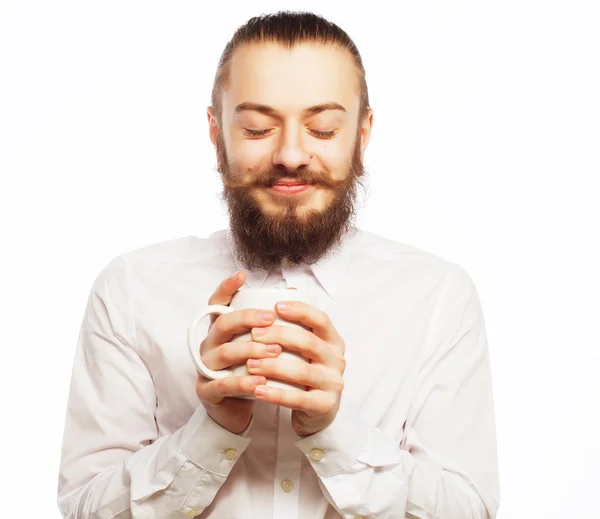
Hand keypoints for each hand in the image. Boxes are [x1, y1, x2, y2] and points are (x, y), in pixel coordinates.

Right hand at [195, 271, 281, 433]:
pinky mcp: (207, 391)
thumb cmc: (250, 369)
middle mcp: (210, 344)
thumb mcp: (258, 343)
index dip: (226, 288)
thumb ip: (270, 321)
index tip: (241, 275)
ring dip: (250, 350)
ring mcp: (206, 367)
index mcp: (220, 329)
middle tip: (271, 318)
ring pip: (223, 353)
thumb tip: (292, 292)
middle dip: (247, 318)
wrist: (237, 408)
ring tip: (274, 352)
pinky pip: (222, 385)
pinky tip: (261, 383)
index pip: (217, 303)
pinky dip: (242, 382)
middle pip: (222, 324)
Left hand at [246, 301, 345, 435]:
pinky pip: (299, 399)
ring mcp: (333, 383)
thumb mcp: (307, 348)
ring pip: (302, 372)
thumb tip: (288, 290)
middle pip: (308, 342)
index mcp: (333, 340)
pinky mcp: (325, 405)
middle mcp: (337, 359)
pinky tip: (257, 390)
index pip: (321, 319)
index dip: (300, 311)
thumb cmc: (306, 371)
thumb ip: (298, 323)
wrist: (317, 411)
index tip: (276, 306)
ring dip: (273, 366)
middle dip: (279, 336)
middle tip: (254, 334)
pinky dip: (276, 395)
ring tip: (249, 364)